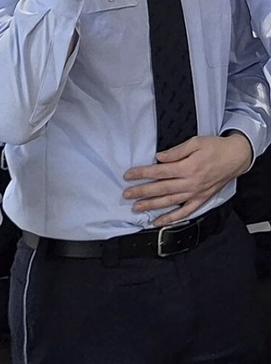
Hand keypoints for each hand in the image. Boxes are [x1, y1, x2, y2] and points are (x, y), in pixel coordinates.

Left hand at [122, 133, 251, 225]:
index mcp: (188, 167)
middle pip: (161, 189)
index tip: (128, 176)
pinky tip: (158, 221)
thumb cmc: (215, 148)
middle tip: (126, 195)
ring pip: (170, 202)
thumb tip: (159, 157)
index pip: (159, 171)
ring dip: (152, 206)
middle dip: (141, 192)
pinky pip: (184, 212)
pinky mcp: (201, 200)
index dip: (142, 173)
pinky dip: (171, 218)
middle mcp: (190, 183)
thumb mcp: (195, 142)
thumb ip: (176, 151)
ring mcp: (195, 193)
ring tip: (136, 208)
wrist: (236, 158)